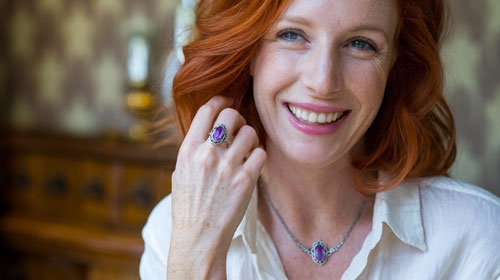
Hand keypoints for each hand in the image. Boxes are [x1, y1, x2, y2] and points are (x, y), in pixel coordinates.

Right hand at [167, 96, 266, 278]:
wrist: (198, 237)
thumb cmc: (188, 207)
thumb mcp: (181, 173)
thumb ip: (193, 149)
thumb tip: (208, 129)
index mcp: (188, 150)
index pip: (206, 110)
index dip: (220, 102)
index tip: (227, 103)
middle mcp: (207, 154)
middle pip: (230, 115)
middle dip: (238, 118)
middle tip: (239, 130)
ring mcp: (227, 167)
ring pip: (249, 132)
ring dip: (251, 138)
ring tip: (248, 149)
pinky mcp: (245, 180)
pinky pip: (260, 153)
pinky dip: (259, 156)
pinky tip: (252, 164)